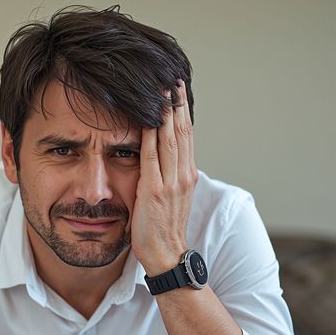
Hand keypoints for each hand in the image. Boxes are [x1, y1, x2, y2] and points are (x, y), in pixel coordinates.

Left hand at [130, 79, 198, 274]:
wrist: (166, 256)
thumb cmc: (162, 229)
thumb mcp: (171, 197)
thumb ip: (168, 176)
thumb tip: (161, 157)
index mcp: (187, 175)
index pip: (186, 136)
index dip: (182, 111)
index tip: (177, 89)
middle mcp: (183, 175)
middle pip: (181, 131)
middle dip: (176, 103)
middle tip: (172, 78)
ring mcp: (171, 182)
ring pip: (170, 138)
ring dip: (165, 112)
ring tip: (162, 88)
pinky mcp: (156, 191)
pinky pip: (152, 156)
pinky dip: (150, 134)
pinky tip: (148, 117)